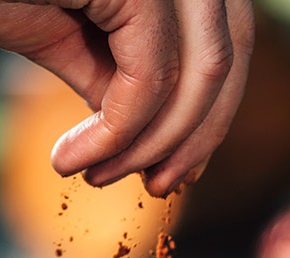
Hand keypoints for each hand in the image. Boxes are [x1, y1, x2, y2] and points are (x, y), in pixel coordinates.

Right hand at [0, 0, 254, 196]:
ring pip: (200, 75)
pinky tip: (70, 158)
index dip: (209, 115)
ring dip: (153, 145)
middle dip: (195, 136)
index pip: (225, 42)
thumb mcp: (61, 36)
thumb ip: (110, 74)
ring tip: (96, 176)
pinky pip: (149, 79)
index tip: (170, 172)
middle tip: (155, 189)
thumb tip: (144, 133)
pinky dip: (118, 133)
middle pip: (228, 57)